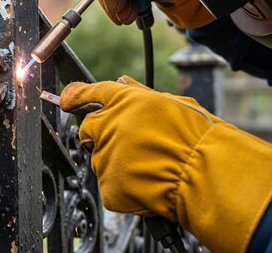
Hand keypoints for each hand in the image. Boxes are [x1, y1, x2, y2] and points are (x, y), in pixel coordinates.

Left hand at [60, 76, 271, 252]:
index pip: (88, 93)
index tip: (66, 99)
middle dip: (104, 136)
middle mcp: (108, 126)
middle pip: (90, 130)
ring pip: (102, 160)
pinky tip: (148, 183)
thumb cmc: (197, 138)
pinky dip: (125, 188)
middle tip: (134, 145)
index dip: (75, 96)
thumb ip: (140, 94)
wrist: (205, 174)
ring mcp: (106, 157)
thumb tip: (123, 83)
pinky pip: (111, 186)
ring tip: (150, 167)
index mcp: (123, 102)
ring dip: (118, 163)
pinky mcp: (109, 186)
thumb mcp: (173, 103)